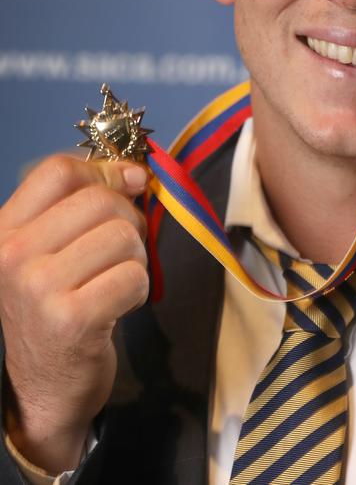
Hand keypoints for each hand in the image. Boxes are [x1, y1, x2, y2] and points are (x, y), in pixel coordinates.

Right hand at [0, 155, 149, 472]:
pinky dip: (138, 290)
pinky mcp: (71, 320)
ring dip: (135, 259)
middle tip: (122, 250)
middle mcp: (12, 256)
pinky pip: (134, 276)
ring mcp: (38, 288)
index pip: (58, 170)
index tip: (128, 185)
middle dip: (128, 220)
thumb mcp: (49, 251)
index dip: (104, 170)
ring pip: (123, 236)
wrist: (42, 389)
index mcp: (5, 231)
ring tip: (115, 281)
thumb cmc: (54, 310)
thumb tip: (135, 172)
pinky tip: (117, 306)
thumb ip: (80, 206)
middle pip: (100, 199)